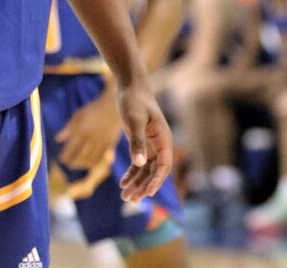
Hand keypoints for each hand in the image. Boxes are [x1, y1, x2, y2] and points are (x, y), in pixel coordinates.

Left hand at [55, 85, 119, 168]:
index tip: (61, 160)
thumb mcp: (78, 115)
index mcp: (82, 129)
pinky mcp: (110, 145)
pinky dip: (93, 162)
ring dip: (83, 164)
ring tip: (77, 165)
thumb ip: (68, 128)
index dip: (65, 156)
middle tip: (68, 165)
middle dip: (73, 163)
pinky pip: (101, 157)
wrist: (113, 107)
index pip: (71, 148)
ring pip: (91, 159)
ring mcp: (101, 142)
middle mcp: (91, 138)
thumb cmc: (93, 109)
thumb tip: (57, 139)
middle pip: (81, 156)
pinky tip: (88, 162)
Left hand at [116, 83, 171, 202]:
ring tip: (125, 197)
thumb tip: (139, 163)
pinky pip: (138, 163)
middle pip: (154, 172)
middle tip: (130, 200)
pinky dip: (132, 173)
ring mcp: (151, 145)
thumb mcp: (134, 120)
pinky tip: (123, 183)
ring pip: (146, 170)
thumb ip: (137, 141)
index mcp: (164, 139)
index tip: (147, 193)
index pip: (163, 166)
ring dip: (137, 183)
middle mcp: (160, 145)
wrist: (130, 86)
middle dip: (143, 186)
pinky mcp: (141, 143)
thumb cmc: (134, 100)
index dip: (156, 180)